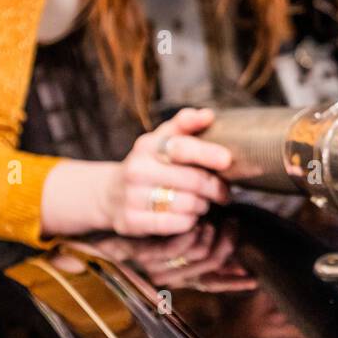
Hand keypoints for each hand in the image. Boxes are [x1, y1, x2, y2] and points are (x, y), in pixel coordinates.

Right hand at [100, 107, 231, 236]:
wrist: (110, 193)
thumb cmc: (149, 164)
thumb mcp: (162, 140)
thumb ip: (185, 125)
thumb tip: (208, 115)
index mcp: (147, 145)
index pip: (181, 147)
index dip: (206, 152)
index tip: (227, 160)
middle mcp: (136, 169)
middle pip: (193, 180)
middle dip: (215, 187)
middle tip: (223, 191)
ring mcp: (131, 196)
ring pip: (189, 203)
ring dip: (204, 205)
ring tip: (204, 203)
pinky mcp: (131, 221)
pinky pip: (177, 223)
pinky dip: (190, 221)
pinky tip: (190, 216)